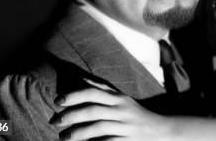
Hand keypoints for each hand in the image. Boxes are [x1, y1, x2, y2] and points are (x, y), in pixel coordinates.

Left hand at [51, 78, 173, 139]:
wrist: (160, 130)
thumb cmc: (135, 113)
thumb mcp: (121, 98)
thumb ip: (102, 89)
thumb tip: (81, 80)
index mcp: (118, 98)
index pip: (94, 93)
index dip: (75, 95)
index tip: (58, 100)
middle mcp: (121, 110)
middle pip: (94, 110)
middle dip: (72, 115)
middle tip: (55, 121)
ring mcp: (124, 126)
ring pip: (99, 127)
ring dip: (78, 133)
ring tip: (63, 137)